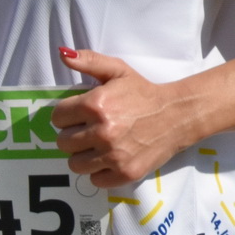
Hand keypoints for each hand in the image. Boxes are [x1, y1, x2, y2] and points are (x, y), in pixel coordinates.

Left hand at [51, 48, 198, 187]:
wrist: (177, 115)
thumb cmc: (144, 93)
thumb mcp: (118, 71)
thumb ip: (89, 62)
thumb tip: (63, 55)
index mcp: (96, 104)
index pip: (57, 118)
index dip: (67, 115)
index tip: (81, 115)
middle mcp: (102, 131)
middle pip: (63, 143)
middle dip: (74, 135)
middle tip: (91, 130)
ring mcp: (113, 155)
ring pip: (75, 164)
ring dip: (84, 156)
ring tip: (98, 146)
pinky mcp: (125, 173)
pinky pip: (94, 180)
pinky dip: (100, 172)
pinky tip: (110, 158)